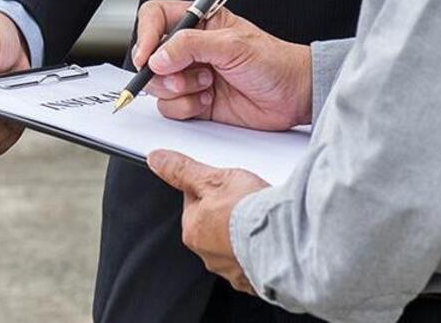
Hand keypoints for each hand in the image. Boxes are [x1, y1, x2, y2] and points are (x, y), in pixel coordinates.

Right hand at [134, 1, 311, 130]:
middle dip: (164, 72)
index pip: (155, 17)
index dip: (145, 35)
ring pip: (157, 85)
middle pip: (150, 57)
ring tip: (207, 85)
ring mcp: (190, 74)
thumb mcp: (233, 45)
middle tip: (187, 75)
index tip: (147, 57)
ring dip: (179, 90)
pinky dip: (186, 108)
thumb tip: (159, 57)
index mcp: (198, 21)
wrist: (293, 95)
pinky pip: (170, 107)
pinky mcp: (194, 100)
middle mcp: (189, 47)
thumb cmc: (274, 61)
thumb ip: (192, 46)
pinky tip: (208, 101)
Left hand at [148, 150, 266, 292]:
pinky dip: (258, 248)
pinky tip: (268, 236)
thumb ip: (182, 170)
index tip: (224, 182)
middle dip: (225, 210)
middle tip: (244, 197)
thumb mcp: (213, 179)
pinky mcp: (254, 280)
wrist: (284, 240)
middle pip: (212, 223)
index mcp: (192, 231)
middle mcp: (207, 255)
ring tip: (259, 215)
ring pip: (232, 243)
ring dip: (241, 231)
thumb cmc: (249, 211)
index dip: (209, 187)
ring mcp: (231, 270)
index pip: (193, 202)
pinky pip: (252, 259)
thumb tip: (156, 160)